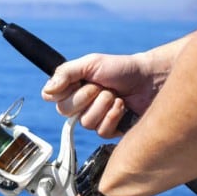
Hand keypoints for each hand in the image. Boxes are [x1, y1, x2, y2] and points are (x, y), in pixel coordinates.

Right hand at [41, 37, 190, 136]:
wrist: (149, 80)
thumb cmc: (121, 69)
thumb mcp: (91, 64)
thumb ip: (66, 73)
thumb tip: (47, 91)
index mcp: (72, 89)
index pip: (51, 98)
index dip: (65, 91)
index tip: (80, 82)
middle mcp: (80, 105)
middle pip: (65, 112)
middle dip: (87, 96)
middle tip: (102, 87)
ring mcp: (94, 119)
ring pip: (85, 123)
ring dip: (103, 105)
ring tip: (116, 96)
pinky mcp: (110, 131)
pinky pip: (101, 132)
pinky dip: (114, 116)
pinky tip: (123, 107)